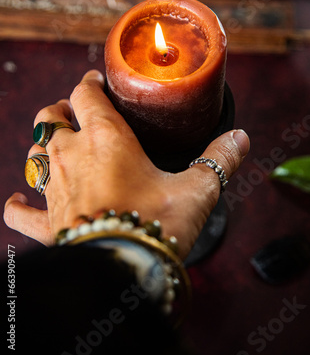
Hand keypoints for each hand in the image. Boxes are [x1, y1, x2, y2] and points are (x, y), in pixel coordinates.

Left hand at [4, 70, 248, 258]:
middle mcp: (71, 155)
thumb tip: (242, 138)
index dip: (89, 84)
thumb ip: (219, 159)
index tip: (98, 83)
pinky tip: (18, 203)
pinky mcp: (46, 224)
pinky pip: (20, 212)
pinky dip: (18, 206)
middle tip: (75, 113)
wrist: (122, 271)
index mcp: (105, 137)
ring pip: (33, 154)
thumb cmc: (157, 224)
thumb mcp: (196, 189)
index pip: (85, 93)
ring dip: (42, 147)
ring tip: (56, 148)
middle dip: (59, 110)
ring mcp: (53, 189)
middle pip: (49, 117)